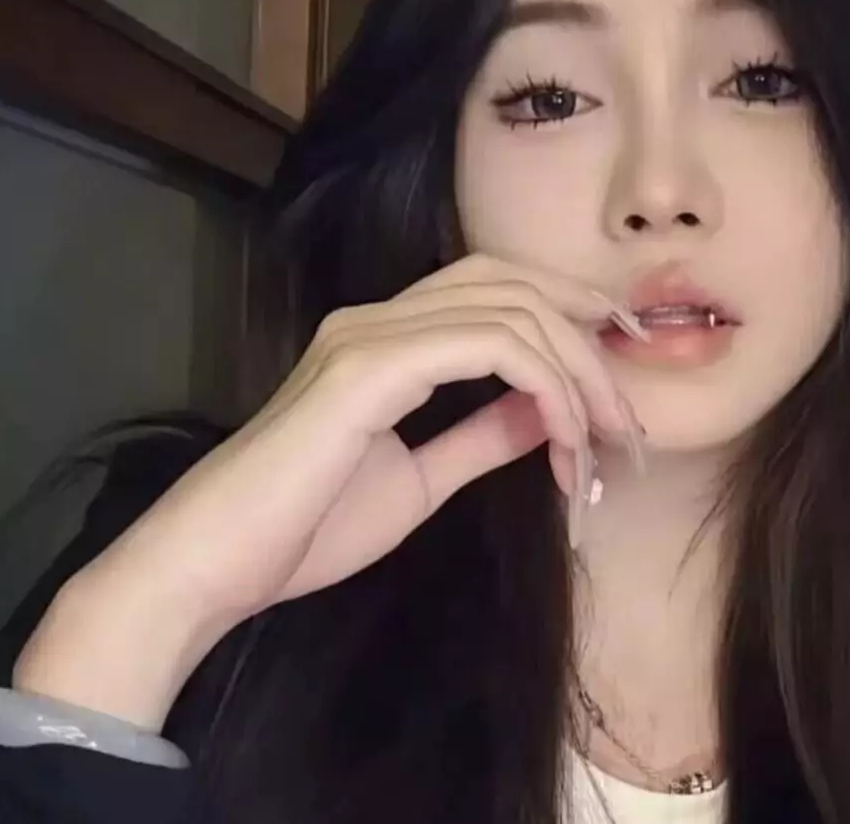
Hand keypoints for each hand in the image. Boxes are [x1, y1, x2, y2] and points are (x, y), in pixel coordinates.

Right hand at [18, 255, 644, 727]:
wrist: (217, 564)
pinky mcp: (368, 364)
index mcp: (389, 338)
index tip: (622, 372)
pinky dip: (545, 387)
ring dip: (579, 374)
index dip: (570, 315)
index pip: (498, 290)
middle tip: (632, 418)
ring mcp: (372, 334)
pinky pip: (488, 345)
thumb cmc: (305, 529)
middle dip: (590, 340)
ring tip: (608, 445)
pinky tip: (565, 441)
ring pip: (514, 310)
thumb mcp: (420, 479)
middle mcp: (381, 317)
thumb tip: (550, 409)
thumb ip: (483, 436)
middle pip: (517, 285)